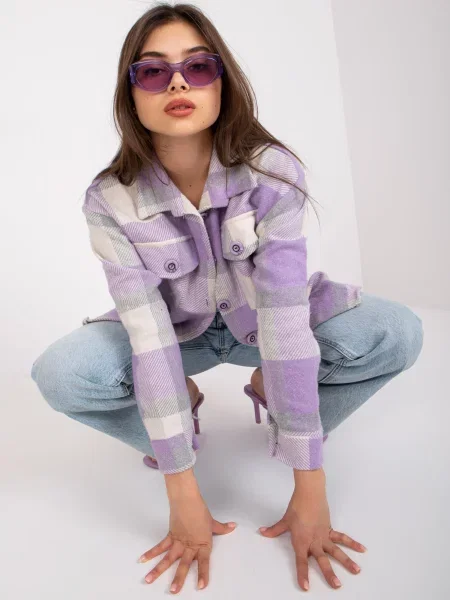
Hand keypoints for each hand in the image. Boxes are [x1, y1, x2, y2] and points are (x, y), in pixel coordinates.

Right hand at [138, 491, 236, 592]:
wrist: (186, 499)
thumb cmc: (200, 510)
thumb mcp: (212, 522)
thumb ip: (222, 528)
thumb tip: (232, 526)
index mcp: (202, 543)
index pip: (204, 561)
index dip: (203, 574)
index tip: (201, 586)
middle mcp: (189, 545)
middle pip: (184, 564)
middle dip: (178, 578)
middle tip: (173, 590)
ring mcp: (178, 541)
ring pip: (168, 558)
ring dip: (158, 569)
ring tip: (149, 580)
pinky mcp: (170, 536)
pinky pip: (160, 546)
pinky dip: (151, 553)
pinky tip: (143, 560)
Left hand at [259, 468, 366, 590]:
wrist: (309, 492)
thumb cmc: (297, 506)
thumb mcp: (285, 520)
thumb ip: (275, 529)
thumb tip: (263, 532)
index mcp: (301, 541)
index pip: (301, 561)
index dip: (303, 574)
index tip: (306, 587)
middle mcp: (314, 541)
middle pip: (322, 560)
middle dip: (329, 574)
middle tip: (337, 586)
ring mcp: (324, 535)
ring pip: (336, 551)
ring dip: (347, 561)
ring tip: (357, 571)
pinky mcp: (330, 528)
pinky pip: (342, 537)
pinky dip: (352, 543)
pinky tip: (362, 549)